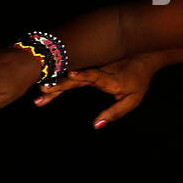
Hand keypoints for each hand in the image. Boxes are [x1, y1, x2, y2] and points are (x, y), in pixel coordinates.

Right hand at [37, 54, 160, 127]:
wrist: (142, 56)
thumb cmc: (138, 81)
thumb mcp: (133, 99)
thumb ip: (116, 112)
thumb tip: (96, 125)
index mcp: (111, 79)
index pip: (95, 76)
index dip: (83, 75)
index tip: (71, 75)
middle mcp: (98, 72)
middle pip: (76, 78)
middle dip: (60, 84)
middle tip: (43, 91)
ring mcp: (91, 68)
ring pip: (69, 77)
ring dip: (54, 85)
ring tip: (40, 96)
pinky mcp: (87, 68)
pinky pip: (70, 76)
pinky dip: (58, 83)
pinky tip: (44, 91)